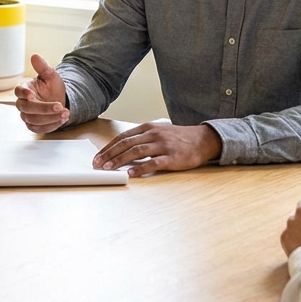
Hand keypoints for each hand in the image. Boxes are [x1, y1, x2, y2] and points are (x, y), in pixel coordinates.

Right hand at [15, 54, 70, 132]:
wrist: (59, 100)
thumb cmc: (52, 87)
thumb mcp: (50, 75)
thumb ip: (42, 67)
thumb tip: (35, 56)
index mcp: (24, 89)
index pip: (18, 91)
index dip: (24, 93)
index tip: (32, 94)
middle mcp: (23, 103)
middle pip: (27, 108)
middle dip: (44, 108)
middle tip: (59, 106)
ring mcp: (27, 116)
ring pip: (33, 120)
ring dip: (50, 118)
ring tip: (65, 113)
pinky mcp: (34, 126)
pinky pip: (39, 129)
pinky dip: (51, 126)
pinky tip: (62, 120)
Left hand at [92, 121, 221, 176]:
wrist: (203, 139)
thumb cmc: (177, 138)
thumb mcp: (158, 132)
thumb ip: (141, 139)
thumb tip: (121, 150)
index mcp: (147, 128)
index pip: (122, 137)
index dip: (108, 147)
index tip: (97, 157)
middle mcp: (153, 134)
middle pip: (126, 144)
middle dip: (109, 154)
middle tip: (97, 164)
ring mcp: (163, 145)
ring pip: (136, 151)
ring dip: (120, 160)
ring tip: (108, 168)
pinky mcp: (172, 157)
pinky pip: (154, 162)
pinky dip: (141, 168)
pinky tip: (132, 174)